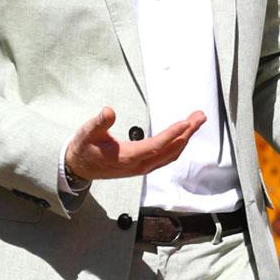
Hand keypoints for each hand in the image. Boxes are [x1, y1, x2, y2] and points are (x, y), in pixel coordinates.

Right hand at [65, 107, 203, 180]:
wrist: (79, 168)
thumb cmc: (84, 149)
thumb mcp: (86, 134)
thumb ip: (99, 123)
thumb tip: (109, 111)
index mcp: (127, 157)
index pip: (155, 146)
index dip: (172, 134)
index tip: (186, 123)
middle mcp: (139, 165)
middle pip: (170, 149)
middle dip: (187, 132)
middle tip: (200, 116)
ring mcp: (143, 168)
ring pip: (171, 154)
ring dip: (186, 138)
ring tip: (196, 121)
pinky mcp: (144, 167)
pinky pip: (167, 157)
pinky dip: (178, 145)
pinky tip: (184, 136)